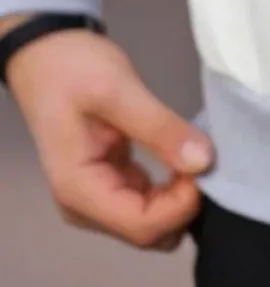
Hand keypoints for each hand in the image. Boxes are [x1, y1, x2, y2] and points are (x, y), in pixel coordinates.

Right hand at [4, 23, 214, 250]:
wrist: (46, 54)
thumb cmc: (72, 69)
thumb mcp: (118, 90)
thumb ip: (159, 128)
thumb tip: (204, 162)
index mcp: (79, 190)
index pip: (141, 226)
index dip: (181, 205)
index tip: (206, 166)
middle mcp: (87, 206)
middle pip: (148, 232)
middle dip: (183, 204)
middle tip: (206, 158)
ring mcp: (98, 198)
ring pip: (152, 222)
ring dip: (179, 196)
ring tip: (197, 153)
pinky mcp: (111, 182)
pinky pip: (148, 202)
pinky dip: (171, 187)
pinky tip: (183, 156)